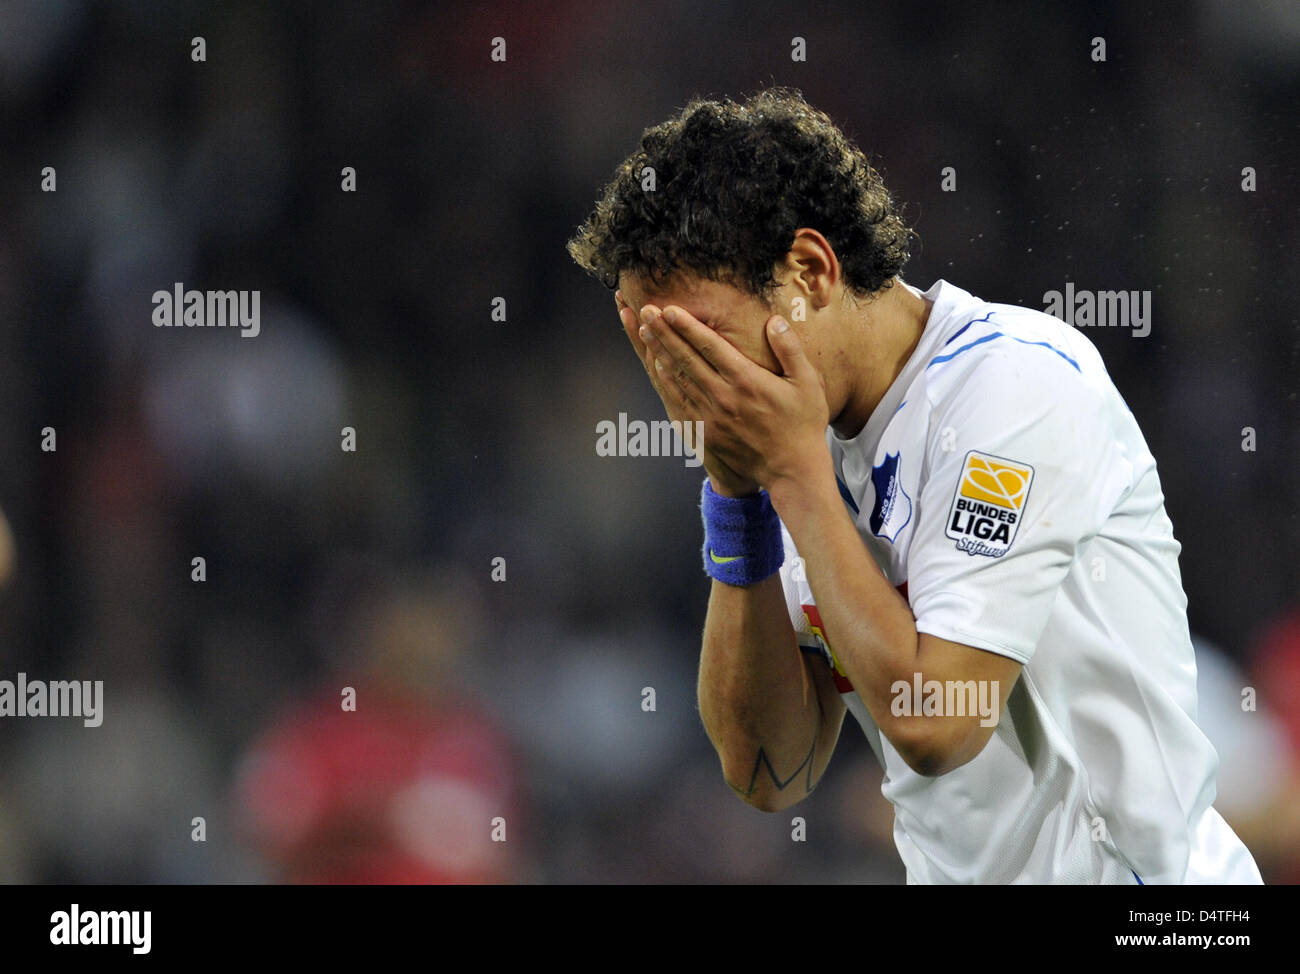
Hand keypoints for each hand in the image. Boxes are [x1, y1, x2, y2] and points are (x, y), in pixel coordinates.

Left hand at [638, 302, 830, 495]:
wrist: (791, 471)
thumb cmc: (803, 425)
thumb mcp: (808, 383)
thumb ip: (790, 349)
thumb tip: (774, 321)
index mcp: (747, 381)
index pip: (710, 346)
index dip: (687, 326)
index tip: (669, 308)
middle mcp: (724, 397)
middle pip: (686, 358)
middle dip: (664, 332)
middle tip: (646, 310)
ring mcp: (711, 416)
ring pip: (678, 378)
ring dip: (659, 353)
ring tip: (644, 330)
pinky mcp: (705, 432)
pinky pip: (679, 402)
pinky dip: (666, 382)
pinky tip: (656, 366)